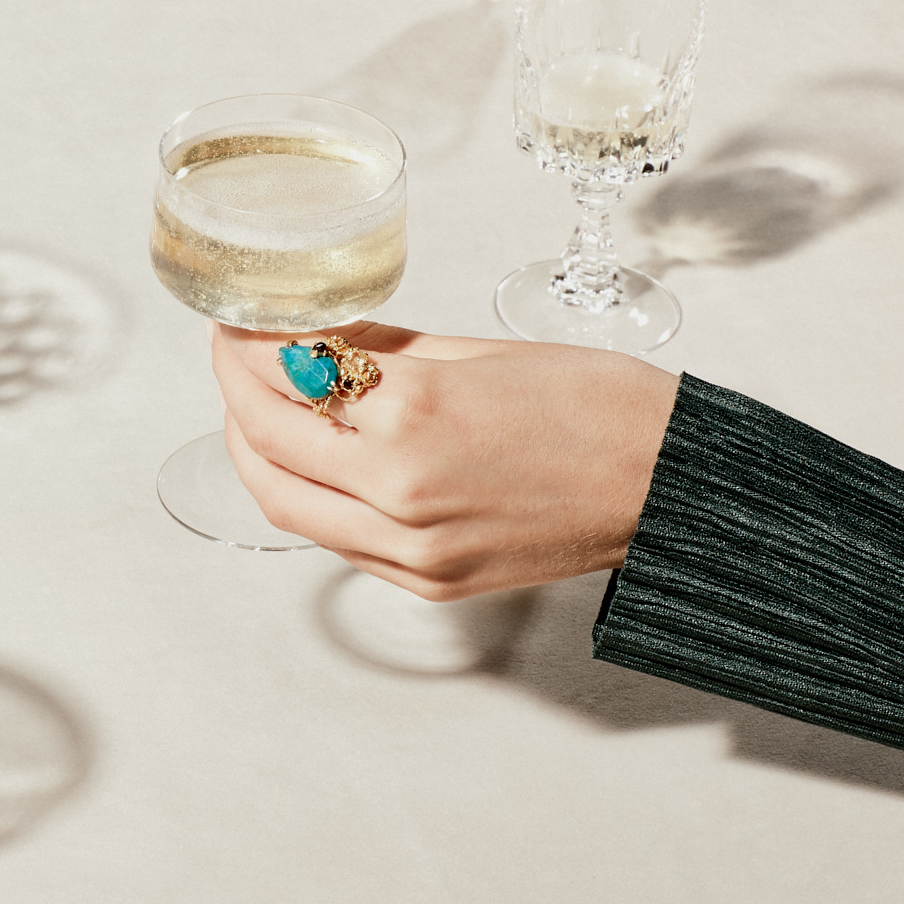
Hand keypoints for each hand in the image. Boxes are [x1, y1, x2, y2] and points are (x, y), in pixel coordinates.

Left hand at [212, 321, 678, 599]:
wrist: (670, 487)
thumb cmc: (598, 406)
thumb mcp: (478, 351)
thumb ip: (382, 350)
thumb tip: (318, 334)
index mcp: (415, 418)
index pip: (289, 378)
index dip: (248, 346)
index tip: (239, 321)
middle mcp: (401, 491)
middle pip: (267, 444)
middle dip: (234, 392)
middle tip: (233, 355)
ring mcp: (412, 549)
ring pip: (286, 503)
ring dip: (254, 452)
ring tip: (252, 407)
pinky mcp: (427, 582)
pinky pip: (334, 540)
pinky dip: (305, 495)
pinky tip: (309, 459)